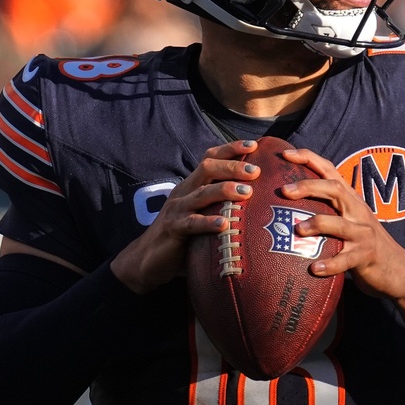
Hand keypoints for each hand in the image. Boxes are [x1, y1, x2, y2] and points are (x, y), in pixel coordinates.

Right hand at [111, 140, 260, 292]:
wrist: (148, 259)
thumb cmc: (183, 236)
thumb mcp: (201, 213)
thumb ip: (219, 204)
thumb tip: (255, 199)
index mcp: (192, 185)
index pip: (210, 159)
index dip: (230, 149)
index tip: (253, 146)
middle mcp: (184, 192)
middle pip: (207, 169)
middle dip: (232, 167)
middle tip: (255, 171)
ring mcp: (177, 210)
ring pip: (202, 193)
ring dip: (225, 190)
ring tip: (246, 192)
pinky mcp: (173, 229)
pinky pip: (191, 224)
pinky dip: (207, 222)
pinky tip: (224, 224)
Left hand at [280, 148, 404, 299]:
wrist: (397, 269)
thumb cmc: (363, 243)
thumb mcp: (349, 219)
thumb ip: (327, 209)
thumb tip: (288, 205)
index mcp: (350, 200)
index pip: (330, 171)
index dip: (309, 159)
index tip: (286, 154)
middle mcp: (358, 212)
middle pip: (335, 189)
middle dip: (309, 186)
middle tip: (284, 190)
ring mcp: (363, 234)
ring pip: (340, 224)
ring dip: (318, 224)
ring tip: (297, 229)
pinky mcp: (365, 257)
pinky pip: (346, 260)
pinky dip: (330, 264)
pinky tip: (314, 269)